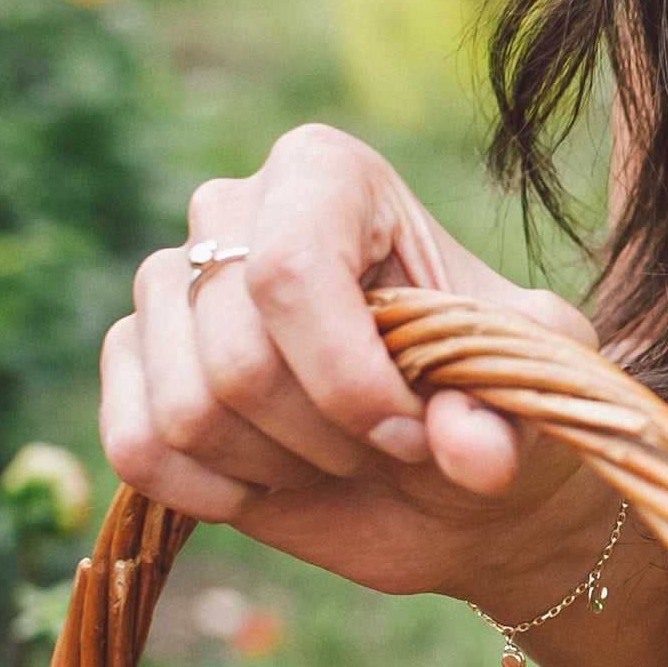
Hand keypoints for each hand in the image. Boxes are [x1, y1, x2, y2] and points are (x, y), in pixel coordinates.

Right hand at [100, 124, 604, 606]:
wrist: (454, 474)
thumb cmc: (495, 399)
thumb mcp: (531, 390)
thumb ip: (508, 413)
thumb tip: (466, 447)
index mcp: (330, 174)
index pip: (290, 269)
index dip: (347, 376)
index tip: (415, 431)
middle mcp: (233, 211)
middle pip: (238, 357)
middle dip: (326, 433)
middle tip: (391, 445)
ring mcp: (170, 288)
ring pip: (188, 410)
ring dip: (278, 464)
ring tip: (337, 454)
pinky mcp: (136, 366)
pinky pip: (136, 449)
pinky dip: (212, 492)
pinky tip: (273, 482)